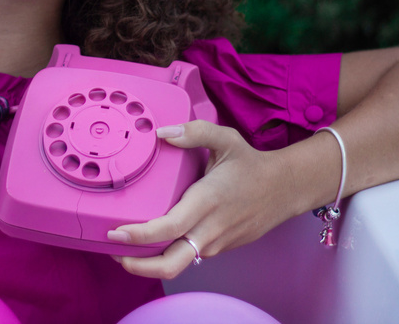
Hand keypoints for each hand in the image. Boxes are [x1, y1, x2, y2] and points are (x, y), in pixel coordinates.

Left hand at [108, 120, 296, 279]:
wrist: (285, 189)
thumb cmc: (251, 164)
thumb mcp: (226, 139)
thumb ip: (194, 132)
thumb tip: (162, 133)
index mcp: (207, 202)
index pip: (169, 228)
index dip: (139, 235)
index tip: (116, 232)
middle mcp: (210, 229)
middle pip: (171, 264)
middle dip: (137, 265)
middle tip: (113, 251)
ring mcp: (215, 243)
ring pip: (178, 264)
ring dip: (148, 261)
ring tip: (123, 246)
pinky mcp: (218, 248)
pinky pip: (188, 256)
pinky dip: (166, 253)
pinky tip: (151, 240)